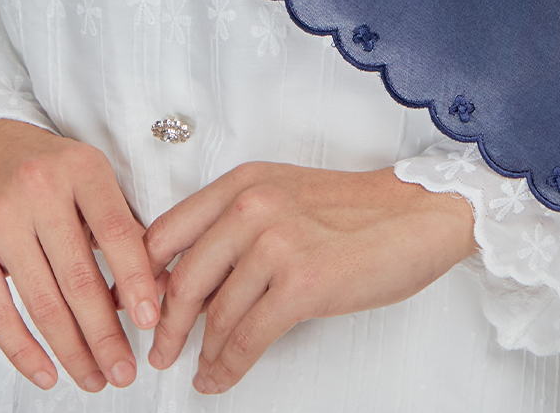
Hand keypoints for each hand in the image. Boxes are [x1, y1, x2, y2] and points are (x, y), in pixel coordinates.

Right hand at [0, 119, 159, 393]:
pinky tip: (46, 372)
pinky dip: (23, 349)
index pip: (117, 233)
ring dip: (71, 350)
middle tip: (124, 370)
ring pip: (42, 302)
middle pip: (78, 278)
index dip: (135, 281)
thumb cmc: (46, 163)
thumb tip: (154, 286)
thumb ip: (120, 224)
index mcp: (81, 169)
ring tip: (94, 376)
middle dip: (105, 334)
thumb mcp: (90, 174)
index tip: (150, 320)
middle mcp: (39, 192)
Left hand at [143, 160, 476, 394]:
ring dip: (199, 352)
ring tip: (197, 367)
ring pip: (214, 314)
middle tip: (160, 350)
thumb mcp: (285, 196)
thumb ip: (237, 224)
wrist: (419, 214)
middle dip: (165, 326)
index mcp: (243, 182)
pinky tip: (219, 377)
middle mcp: (252, 206)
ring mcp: (275, 243)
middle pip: (181, 279)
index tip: (141, 307)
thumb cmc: (357, 210)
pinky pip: (245, 338)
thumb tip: (193, 275)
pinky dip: (226, 367)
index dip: (145, 278)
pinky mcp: (301, 283)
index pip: (166, 231)